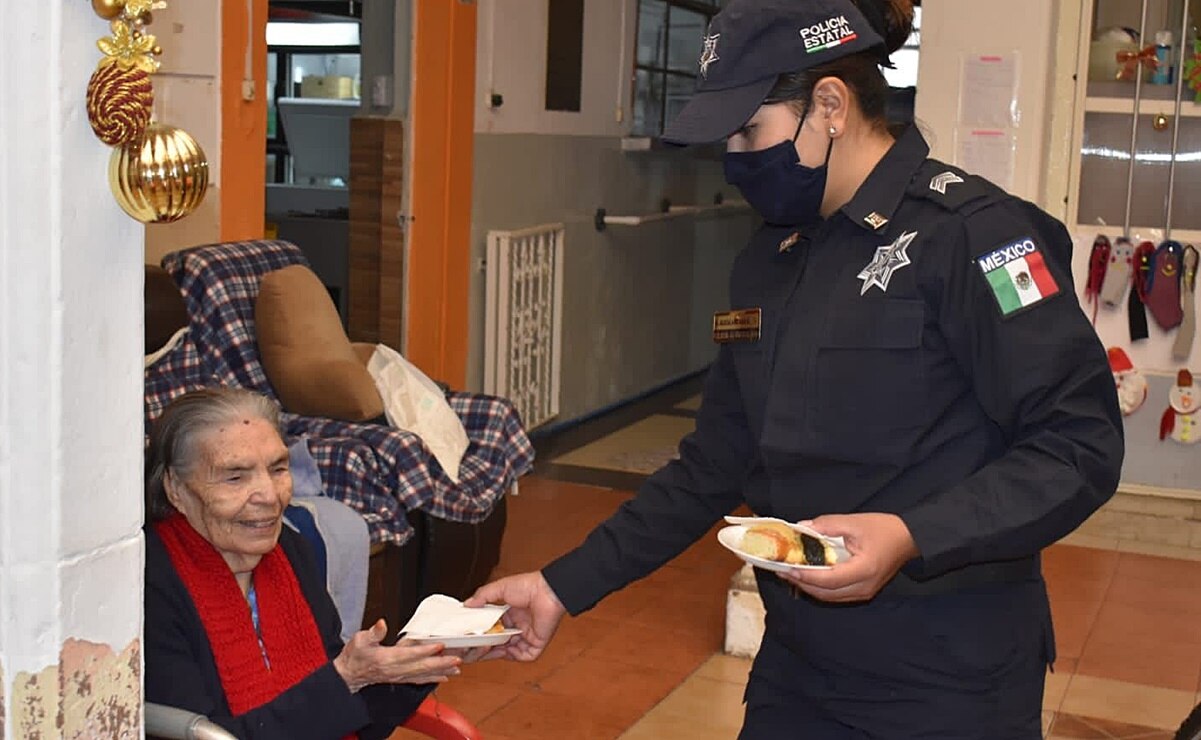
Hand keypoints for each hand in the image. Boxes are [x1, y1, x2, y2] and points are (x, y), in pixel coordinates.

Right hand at [333, 619, 461, 691]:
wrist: (348, 675)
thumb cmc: (354, 656)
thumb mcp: (359, 640)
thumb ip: (373, 632)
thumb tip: (381, 623)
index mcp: (387, 658)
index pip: (410, 654)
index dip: (426, 650)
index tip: (440, 645)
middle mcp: (396, 669)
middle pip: (422, 666)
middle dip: (441, 663)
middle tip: (456, 658)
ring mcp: (399, 676)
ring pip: (423, 675)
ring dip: (441, 672)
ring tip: (456, 669)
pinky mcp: (400, 678)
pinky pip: (419, 680)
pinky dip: (433, 679)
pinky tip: (444, 677)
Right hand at [464, 572, 565, 661]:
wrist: (547, 589)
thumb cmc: (529, 585)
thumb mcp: (500, 588)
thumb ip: (483, 596)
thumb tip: (467, 605)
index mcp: (510, 614)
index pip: (493, 630)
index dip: (483, 635)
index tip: (472, 636)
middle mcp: (518, 626)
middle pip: (499, 643)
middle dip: (487, 647)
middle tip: (476, 646)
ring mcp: (528, 635)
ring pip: (510, 652)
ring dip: (497, 652)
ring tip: (486, 649)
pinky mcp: (537, 642)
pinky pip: (525, 656)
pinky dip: (514, 656)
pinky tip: (505, 651)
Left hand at [778, 513, 918, 602]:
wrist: (908, 539)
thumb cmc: (884, 529)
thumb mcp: (854, 522)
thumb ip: (826, 526)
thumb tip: (801, 528)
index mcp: (864, 570)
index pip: (827, 579)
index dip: (804, 575)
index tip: (784, 567)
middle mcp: (863, 587)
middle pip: (825, 593)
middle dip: (800, 582)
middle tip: (780, 569)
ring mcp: (864, 593)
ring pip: (828, 596)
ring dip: (807, 586)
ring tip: (789, 572)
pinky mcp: (862, 592)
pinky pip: (835, 594)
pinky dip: (818, 587)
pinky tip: (807, 575)